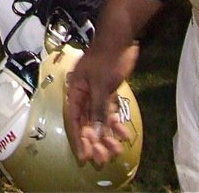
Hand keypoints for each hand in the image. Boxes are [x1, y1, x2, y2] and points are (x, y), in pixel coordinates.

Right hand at [65, 38, 139, 165]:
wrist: (119, 40)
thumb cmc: (105, 60)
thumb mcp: (101, 86)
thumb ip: (97, 110)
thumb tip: (95, 133)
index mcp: (75, 91)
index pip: (74, 120)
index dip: (79, 139)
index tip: (84, 156)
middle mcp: (83, 95)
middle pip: (86, 123)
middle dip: (95, 141)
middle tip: (103, 158)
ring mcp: (95, 94)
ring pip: (98, 120)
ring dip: (107, 135)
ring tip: (116, 150)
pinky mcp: (107, 92)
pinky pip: (108, 112)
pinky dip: (115, 123)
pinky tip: (124, 134)